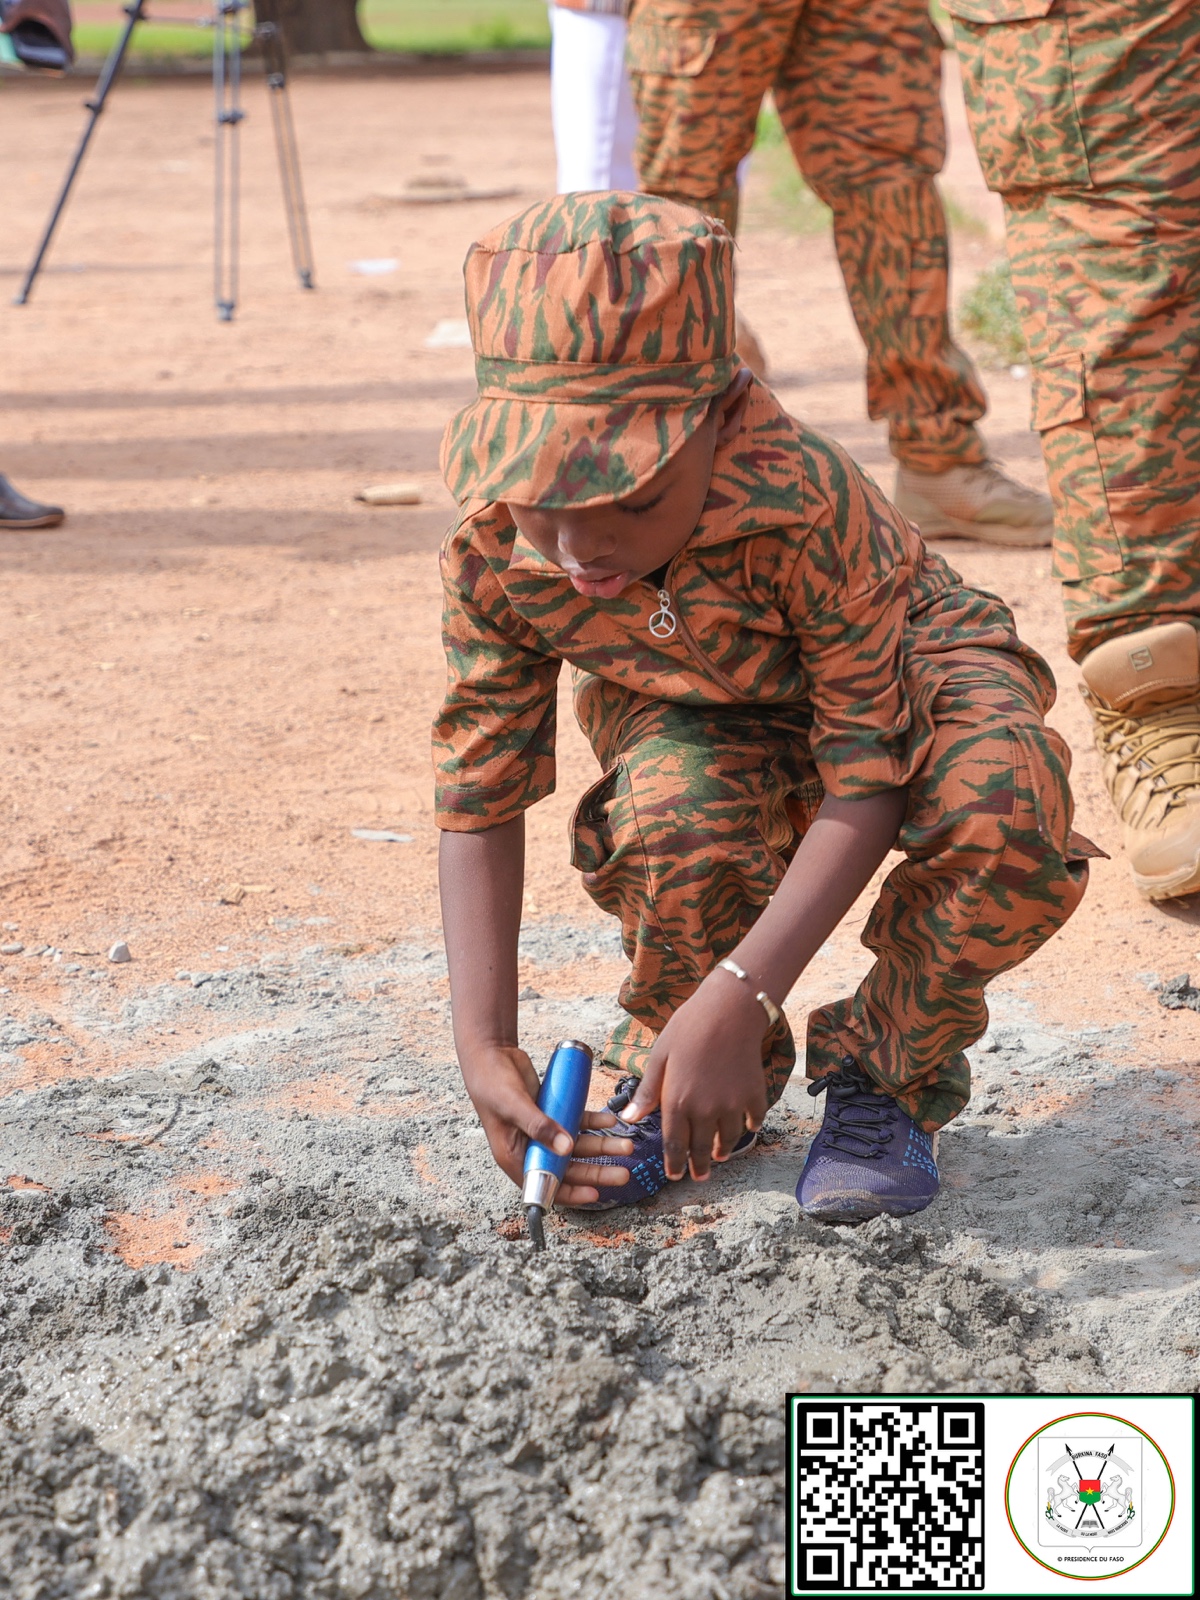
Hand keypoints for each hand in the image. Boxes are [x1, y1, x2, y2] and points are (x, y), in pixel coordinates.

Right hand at [459, 1044, 632, 1204]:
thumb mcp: (513, 1106)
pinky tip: (610, 1122)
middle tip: (623, 1173)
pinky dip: (595, 1124)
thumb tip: (566, 1149)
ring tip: (626, 1145)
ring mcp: (544, 1132)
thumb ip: (539, 1126)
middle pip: (568, 1168)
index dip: (570, 1192)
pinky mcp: (553, 1114)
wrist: (491, 1054)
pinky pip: (578, 1124)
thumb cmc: (491, 1082)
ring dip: (602, 1147)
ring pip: (578, 1147)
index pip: (544, 1184)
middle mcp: (531, 1148)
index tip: (594, 1194)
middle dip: (596, 1171)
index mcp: (514, 1156)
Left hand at [620, 971, 768, 1181]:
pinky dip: (749, 1127)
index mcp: (677, 1102)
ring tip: (719, 1155)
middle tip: (698, 1176)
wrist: (730, 1009)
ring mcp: (732, 1105)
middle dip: (699, 1166)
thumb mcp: (660, 1056)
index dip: (674, 1163)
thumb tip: (629, 1118)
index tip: (674, 1175)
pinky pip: (753, 1120)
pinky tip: (745, 1127)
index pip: (674, 1144)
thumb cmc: (688, 1027)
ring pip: (728, 1139)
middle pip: (701, 1149)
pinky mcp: (754, 1095)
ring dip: (722, 1151)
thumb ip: (648, 1091)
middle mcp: (705, 1110)